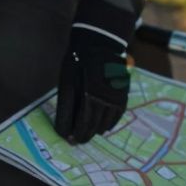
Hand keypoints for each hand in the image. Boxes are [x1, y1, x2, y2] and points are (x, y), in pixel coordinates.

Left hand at [53, 0, 143, 143]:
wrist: (99, 43)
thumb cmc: (77, 59)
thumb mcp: (66, 77)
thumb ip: (67, 99)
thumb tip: (65, 120)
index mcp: (82, 92)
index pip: (73, 119)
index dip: (67, 130)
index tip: (63, 137)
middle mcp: (99, 98)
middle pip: (89, 124)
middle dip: (80, 134)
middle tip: (74, 141)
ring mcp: (113, 98)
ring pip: (103, 123)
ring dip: (94, 131)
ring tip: (86, 136)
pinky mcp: (122, 96)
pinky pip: (116, 116)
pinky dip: (108, 124)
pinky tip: (101, 127)